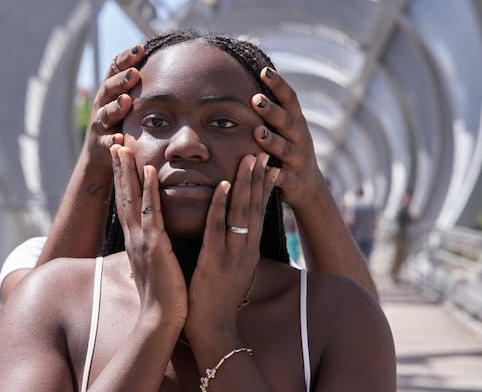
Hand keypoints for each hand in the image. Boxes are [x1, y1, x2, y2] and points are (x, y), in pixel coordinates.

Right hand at [85, 46, 144, 173]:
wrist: (101, 152)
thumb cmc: (120, 121)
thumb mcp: (127, 100)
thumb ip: (137, 82)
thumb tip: (163, 57)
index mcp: (110, 90)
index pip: (115, 69)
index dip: (126, 58)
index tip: (141, 48)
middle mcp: (102, 104)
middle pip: (109, 88)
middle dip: (121, 80)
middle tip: (134, 74)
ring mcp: (100, 124)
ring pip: (106, 113)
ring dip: (116, 107)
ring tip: (126, 101)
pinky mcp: (100, 144)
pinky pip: (105, 142)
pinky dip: (111, 140)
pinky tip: (119, 139)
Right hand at [110, 144, 187, 326]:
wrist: (162, 319)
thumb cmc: (164, 293)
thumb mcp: (156, 264)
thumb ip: (156, 246)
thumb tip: (160, 236)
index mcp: (136, 241)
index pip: (127, 204)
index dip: (122, 181)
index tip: (121, 159)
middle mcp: (134, 237)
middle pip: (123, 197)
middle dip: (119, 170)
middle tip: (116, 144)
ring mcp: (142, 241)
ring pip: (132, 200)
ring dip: (127, 173)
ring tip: (124, 148)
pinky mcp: (154, 247)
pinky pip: (151, 214)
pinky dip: (148, 191)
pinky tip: (149, 172)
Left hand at [185, 152, 278, 343]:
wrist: (212, 330)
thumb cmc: (217, 299)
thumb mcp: (232, 270)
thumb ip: (232, 248)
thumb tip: (231, 231)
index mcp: (250, 251)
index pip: (260, 213)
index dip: (264, 188)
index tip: (268, 165)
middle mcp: (247, 250)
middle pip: (255, 207)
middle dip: (259, 178)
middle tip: (262, 151)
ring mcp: (233, 255)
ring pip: (241, 213)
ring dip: (245, 183)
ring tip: (249, 158)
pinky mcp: (214, 262)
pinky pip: (218, 228)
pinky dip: (221, 205)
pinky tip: (223, 184)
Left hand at [251, 67, 328, 210]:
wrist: (308, 186)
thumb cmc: (289, 149)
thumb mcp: (286, 129)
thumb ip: (273, 110)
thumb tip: (253, 80)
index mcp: (297, 122)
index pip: (290, 99)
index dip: (279, 85)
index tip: (264, 70)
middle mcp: (301, 138)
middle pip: (287, 122)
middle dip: (272, 110)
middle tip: (255, 99)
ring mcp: (299, 160)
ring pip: (285, 149)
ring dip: (272, 141)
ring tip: (257, 133)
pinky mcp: (293, 180)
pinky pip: (282, 177)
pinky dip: (274, 175)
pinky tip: (264, 171)